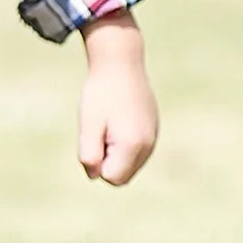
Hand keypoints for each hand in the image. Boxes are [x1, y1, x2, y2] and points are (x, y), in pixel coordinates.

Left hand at [79, 12, 158, 186]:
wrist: (121, 63)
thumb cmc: (101, 94)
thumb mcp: (88, 124)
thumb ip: (89, 154)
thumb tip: (94, 176)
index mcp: (133, 146)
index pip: (111, 178)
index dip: (96, 162)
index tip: (94, 136)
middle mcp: (148, 146)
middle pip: (121, 175)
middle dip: (106, 160)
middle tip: (100, 129)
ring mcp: (153, 138)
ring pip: (128, 164)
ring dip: (114, 151)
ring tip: (109, 122)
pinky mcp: (153, 130)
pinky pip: (135, 151)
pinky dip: (123, 142)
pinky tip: (117, 119)